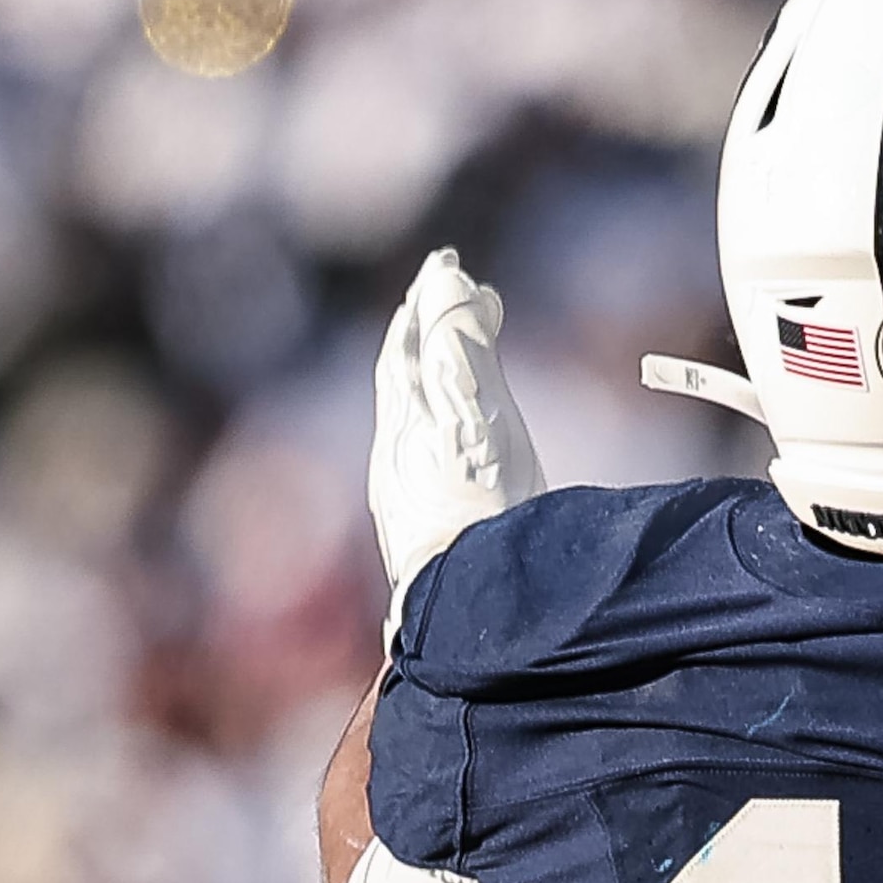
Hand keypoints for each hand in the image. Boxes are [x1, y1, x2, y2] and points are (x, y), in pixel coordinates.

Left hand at [374, 249, 546, 642]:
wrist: (469, 616)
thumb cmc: (486, 518)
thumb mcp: (485, 420)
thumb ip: (469, 349)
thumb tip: (447, 281)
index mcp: (408, 429)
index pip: (410, 349)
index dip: (429, 305)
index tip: (449, 267)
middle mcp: (395, 459)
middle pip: (402, 381)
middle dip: (423, 333)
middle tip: (448, 298)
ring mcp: (403, 499)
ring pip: (407, 420)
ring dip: (429, 377)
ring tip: (451, 358)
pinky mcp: (420, 531)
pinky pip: (418, 455)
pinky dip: (436, 423)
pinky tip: (451, 437)